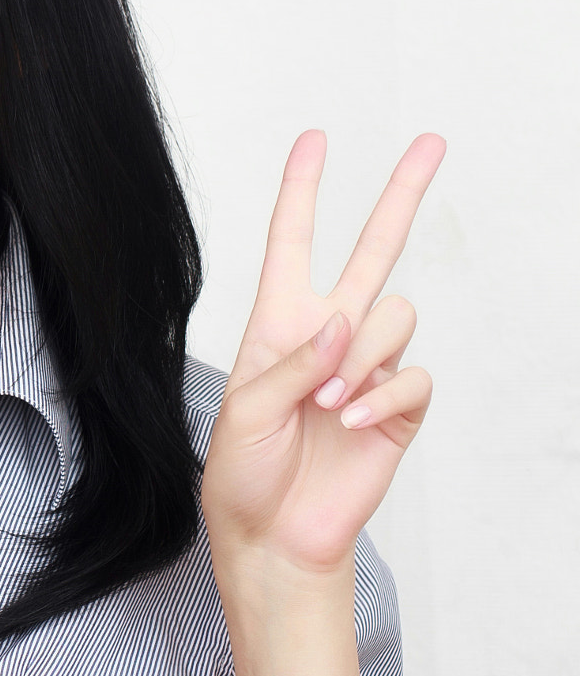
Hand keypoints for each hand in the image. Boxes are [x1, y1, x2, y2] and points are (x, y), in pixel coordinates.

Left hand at [201, 131, 444, 580]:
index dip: (301, 192)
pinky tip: (350, 424)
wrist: (274, 535)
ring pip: (395, 316)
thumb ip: (292, 362)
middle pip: (374, 250)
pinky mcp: (398, 408)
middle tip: (431, 142)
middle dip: (401, 195)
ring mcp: (367, 368)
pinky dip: (381, 397)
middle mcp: (328, 336)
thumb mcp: (245, 411)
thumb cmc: (244, 473)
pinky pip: (411, 377)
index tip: (314, 140)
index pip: (292, 243)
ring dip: (362, 357)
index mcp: (279, 324)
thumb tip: (344, 324)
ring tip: (326, 404)